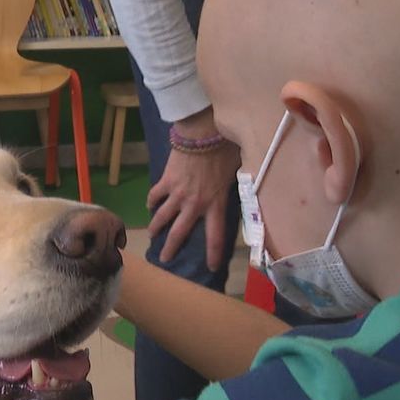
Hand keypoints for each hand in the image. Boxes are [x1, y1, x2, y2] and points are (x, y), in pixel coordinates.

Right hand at [147, 110, 240, 269]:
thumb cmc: (225, 150)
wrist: (202, 132)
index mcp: (215, 204)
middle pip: (179, 233)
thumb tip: (249, 190)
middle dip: (171, 248)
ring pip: (162, 217)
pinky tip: (150, 205)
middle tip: (165, 259)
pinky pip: (155, 195)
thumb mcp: (238, 171)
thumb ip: (238, 186)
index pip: (215, 237)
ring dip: (156, 227)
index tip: (212, 267)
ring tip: (152, 235)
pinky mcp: (166, 181)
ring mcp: (177, 193)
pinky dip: (152, 201)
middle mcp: (194, 204)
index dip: (214, 254)